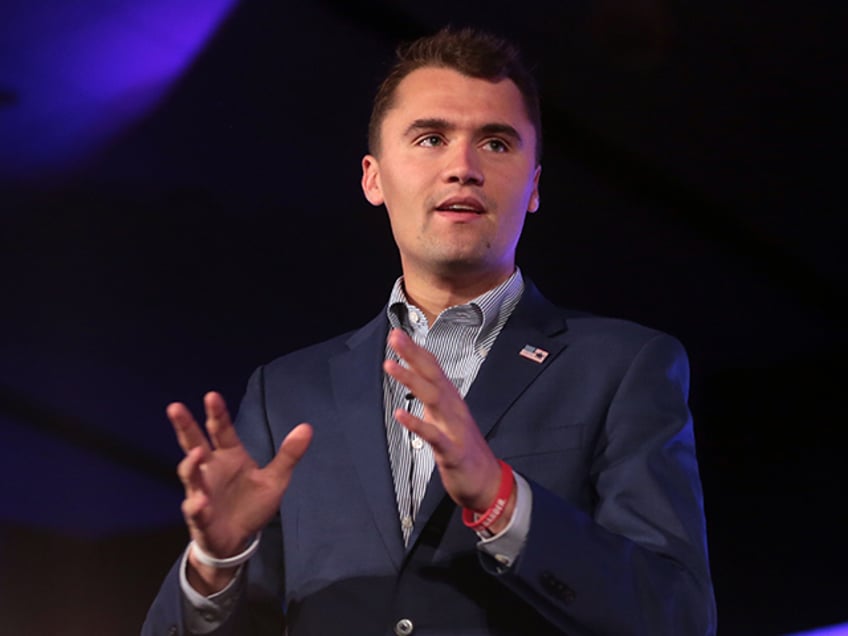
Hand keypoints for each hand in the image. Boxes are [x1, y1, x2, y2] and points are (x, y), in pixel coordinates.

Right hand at [169, 391, 311, 591]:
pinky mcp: (200, 516)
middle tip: (175, 407)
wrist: (238, 539)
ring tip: (197, 453)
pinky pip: (195, 509)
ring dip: (191, 464)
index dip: (217, 414)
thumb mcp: (275, 479)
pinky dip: (196, 505)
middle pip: (194, 443)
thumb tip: (307, 427)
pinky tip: (199, 502)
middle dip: (185, 426)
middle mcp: (211, 470)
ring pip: (190, 474)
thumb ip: (289, 454)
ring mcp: (201, 491)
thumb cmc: (251, 504)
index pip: (221, 430)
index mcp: (229, 456)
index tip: (212, 395)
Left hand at [383, 329, 509, 519]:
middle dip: (413, 355)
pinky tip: (400, 414)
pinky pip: (434, 436)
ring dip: (412, 380)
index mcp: (451, 400)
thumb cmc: (464, 449)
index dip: (416, 350)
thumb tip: (417, 378)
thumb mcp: (448, 418)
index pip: (433, 368)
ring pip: (433, 398)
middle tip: (395, 337)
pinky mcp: (453, 451)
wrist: (488, 483)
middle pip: (433, 376)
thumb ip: (433, 397)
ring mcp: (455, 429)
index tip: (398, 334)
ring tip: (391, 366)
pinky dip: (417, 424)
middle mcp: (453, 409)